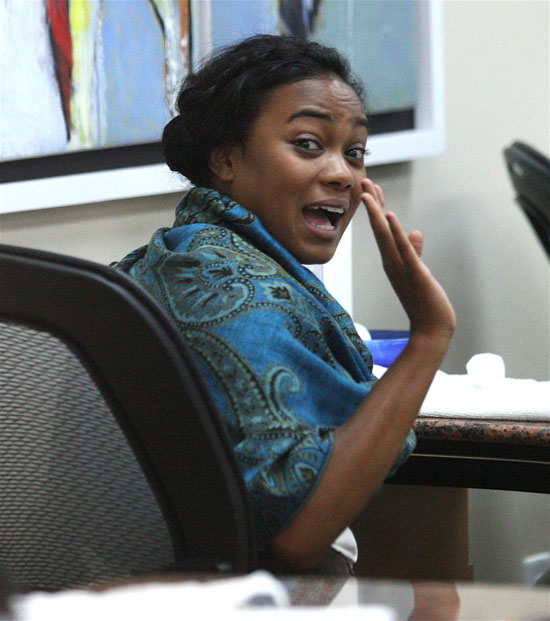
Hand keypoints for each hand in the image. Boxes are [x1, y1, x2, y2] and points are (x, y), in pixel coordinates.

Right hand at [361, 178, 455, 339]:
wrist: (431, 330)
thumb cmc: (425, 304)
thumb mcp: (420, 273)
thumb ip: (416, 252)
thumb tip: (415, 233)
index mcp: (392, 261)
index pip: (382, 231)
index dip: (376, 209)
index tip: (369, 189)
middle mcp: (392, 262)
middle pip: (378, 228)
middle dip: (372, 204)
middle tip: (363, 181)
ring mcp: (401, 268)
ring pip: (385, 236)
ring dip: (377, 213)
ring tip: (369, 192)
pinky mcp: (415, 274)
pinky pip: (403, 250)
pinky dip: (395, 233)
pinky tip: (388, 216)